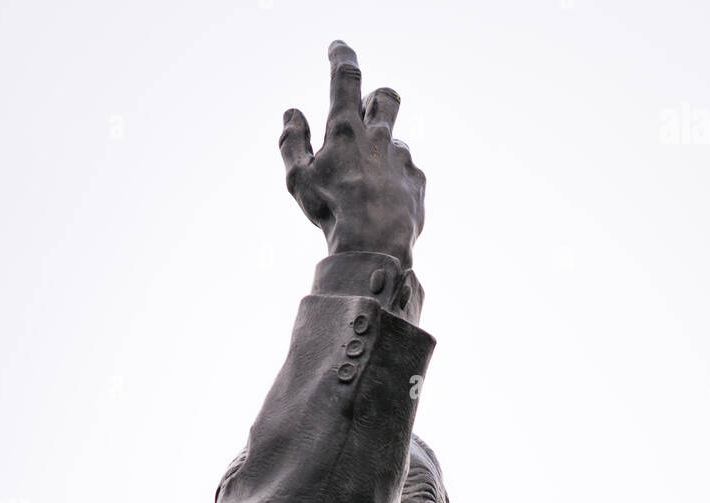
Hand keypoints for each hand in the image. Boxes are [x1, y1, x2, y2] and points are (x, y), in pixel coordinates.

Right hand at [279, 40, 425, 268]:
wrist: (373, 248)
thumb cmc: (331, 213)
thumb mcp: (298, 179)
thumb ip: (292, 141)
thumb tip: (292, 113)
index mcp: (345, 130)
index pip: (345, 77)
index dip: (342, 56)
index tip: (339, 47)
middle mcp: (378, 137)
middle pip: (386, 96)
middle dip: (376, 99)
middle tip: (364, 118)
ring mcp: (402, 158)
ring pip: (394, 141)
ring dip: (381, 154)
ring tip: (366, 188)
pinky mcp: (417, 181)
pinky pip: (407, 172)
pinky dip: (394, 182)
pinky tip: (383, 206)